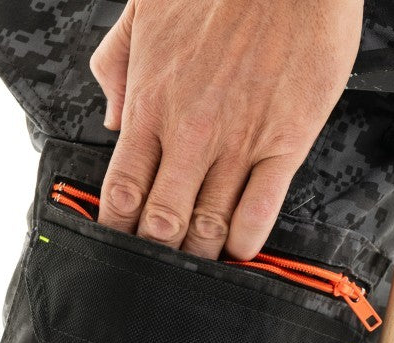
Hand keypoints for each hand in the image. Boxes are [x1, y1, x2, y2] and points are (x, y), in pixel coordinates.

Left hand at [91, 0, 362, 259]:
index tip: (120, 244)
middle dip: (158, 252)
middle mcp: (190, 133)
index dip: (117, 229)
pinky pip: (260, 210)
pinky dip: (246, 240)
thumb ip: (116, 65)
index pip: (122, 190)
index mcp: (150, 103)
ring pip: (209, 224)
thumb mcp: (144, 10)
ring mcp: (238, 142)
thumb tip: (109, 119)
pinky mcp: (285, 143)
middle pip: (163, 220)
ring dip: (201, 253)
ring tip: (200, 266)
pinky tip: (240, 248)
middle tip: (161, 266)